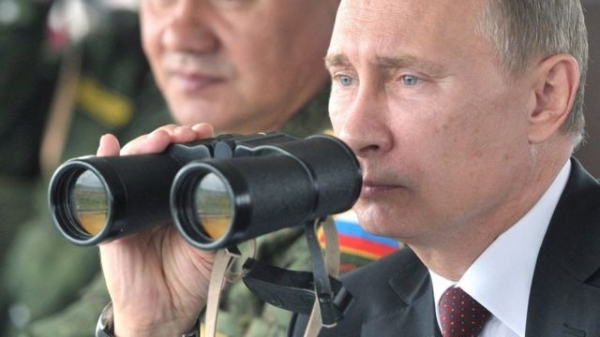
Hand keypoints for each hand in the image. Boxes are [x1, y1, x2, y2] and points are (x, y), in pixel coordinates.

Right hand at [98, 124, 215, 336]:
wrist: (167, 308)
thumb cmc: (193, 277)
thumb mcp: (217, 243)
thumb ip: (223, 220)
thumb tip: (235, 192)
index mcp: (179, 197)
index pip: (183, 158)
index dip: (192, 141)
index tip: (205, 132)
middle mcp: (155, 194)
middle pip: (156, 153)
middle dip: (169, 136)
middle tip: (186, 133)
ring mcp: (133, 202)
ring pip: (133, 161)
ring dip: (143, 143)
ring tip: (158, 138)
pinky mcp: (112, 217)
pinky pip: (103, 186)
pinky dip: (104, 160)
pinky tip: (109, 144)